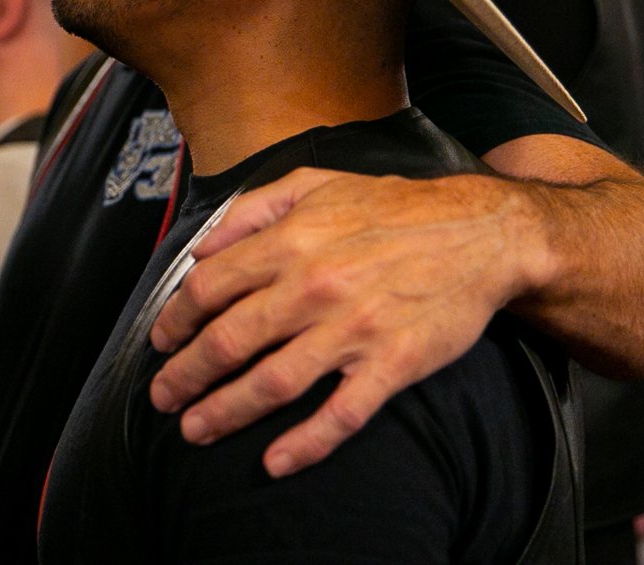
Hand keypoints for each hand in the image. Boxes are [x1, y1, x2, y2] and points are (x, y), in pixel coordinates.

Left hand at [148, 168, 528, 476]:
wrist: (481, 232)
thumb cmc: (395, 206)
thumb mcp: (315, 182)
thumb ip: (252, 210)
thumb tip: (202, 247)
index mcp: (292, 241)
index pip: (210, 288)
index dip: (175, 320)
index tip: (162, 341)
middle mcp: (314, 286)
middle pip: (229, 341)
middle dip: (185, 375)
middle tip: (163, 397)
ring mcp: (353, 329)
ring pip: (272, 383)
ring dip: (225, 412)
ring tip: (196, 429)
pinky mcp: (392, 363)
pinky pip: (341, 414)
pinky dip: (305, 444)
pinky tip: (275, 461)